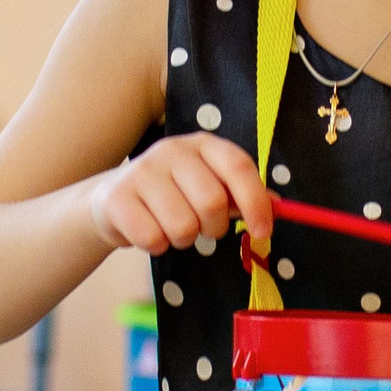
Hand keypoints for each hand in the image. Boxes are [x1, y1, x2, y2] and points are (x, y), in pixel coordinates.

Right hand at [88, 130, 271, 257]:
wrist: (113, 199)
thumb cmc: (172, 194)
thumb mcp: (209, 186)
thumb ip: (241, 195)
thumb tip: (277, 206)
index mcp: (203, 144)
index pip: (239, 167)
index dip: (256, 202)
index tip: (264, 232)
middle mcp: (172, 150)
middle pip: (213, 202)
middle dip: (213, 228)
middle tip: (202, 228)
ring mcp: (142, 171)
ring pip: (183, 227)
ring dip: (183, 239)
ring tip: (170, 227)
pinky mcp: (118, 198)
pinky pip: (153, 238)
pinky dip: (156, 246)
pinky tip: (149, 231)